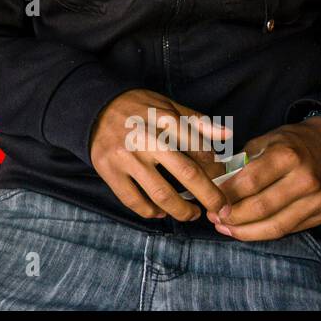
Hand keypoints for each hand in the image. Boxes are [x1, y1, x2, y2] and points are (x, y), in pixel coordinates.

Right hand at [88, 89, 233, 221]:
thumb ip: (197, 122)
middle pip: (187, 174)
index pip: (201, 151)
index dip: (217, 170)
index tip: (222, 180)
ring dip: (182, 211)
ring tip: (192, 214)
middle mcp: (147, 139)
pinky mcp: (109, 170)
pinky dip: (150, 212)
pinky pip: (133, 201)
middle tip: (221, 209)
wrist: (94, 107)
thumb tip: (227, 136)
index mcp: (165, 120)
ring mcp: (127, 157)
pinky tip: (161, 212)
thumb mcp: (168, 106)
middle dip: (210, 197)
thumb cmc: (138, 108)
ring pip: (161, 194)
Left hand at [206, 117, 320, 240]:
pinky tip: (246, 230)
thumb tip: (215, 185)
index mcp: (287, 155)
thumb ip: (240, 163)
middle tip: (214, 218)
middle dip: (233, 217)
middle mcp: (305, 178)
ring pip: (275, 226)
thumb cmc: (289, 143)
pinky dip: (264, 232)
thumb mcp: (262, 141)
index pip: (250, 182)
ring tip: (225, 228)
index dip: (227, 195)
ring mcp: (317, 199)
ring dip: (246, 231)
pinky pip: (288, 229)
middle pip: (262, 207)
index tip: (210, 200)